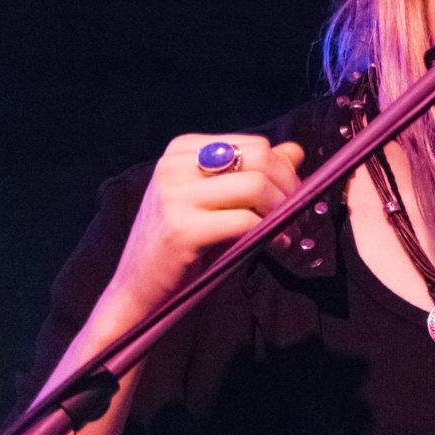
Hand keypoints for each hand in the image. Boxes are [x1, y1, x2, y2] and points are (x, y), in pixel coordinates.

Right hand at [106, 134, 304, 319]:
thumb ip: (254, 172)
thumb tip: (295, 151)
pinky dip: (269, 233)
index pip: (254, 145)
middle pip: (259, 159)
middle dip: (288, 187)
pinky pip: (245, 221)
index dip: (283, 171)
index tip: (292, 197)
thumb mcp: (218, 199)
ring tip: (287, 232)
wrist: (138, 289)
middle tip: (296, 214)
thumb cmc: (184, 242)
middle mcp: (174, 166)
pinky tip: (275, 245)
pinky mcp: (180, 229)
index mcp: (183, 150)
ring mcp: (174, 196)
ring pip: (256, 187)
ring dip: (283, 211)